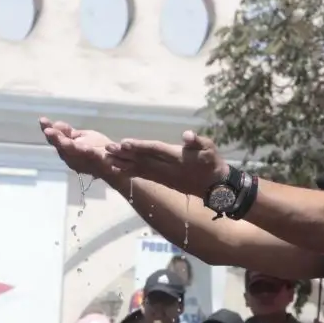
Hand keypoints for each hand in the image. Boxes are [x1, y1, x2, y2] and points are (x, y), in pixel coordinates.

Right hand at [40, 118, 118, 178]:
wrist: (119, 160)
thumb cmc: (99, 148)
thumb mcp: (81, 136)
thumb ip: (68, 132)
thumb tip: (55, 124)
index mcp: (68, 151)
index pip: (56, 139)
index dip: (48, 130)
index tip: (42, 120)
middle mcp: (71, 158)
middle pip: (60, 145)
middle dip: (53, 136)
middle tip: (46, 126)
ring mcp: (81, 161)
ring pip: (69, 150)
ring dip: (61, 142)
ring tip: (52, 133)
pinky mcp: (94, 160)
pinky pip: (85, 154)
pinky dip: (77, 148)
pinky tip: (72, 142)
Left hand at [111, 130, 229, 196]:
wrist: (216, 187)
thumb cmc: (213, 163)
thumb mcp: (210, 149)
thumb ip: (198, 141)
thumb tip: (187, 135)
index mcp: (177, 158)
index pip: (154, 150)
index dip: (139, 147)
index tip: (124, 143)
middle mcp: (167, 169)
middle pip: (142, 160)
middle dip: (124, 155)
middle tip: (107, 149)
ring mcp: (164, 177)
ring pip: (140, 169)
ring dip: (123, 164)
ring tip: (107, 158)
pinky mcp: (163, 181)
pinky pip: (144, 176)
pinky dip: (130, 172)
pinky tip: (119, 169)